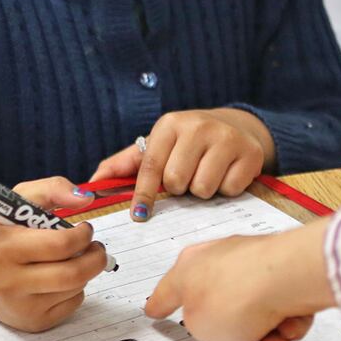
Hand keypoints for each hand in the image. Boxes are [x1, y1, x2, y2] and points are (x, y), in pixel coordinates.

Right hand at [0, 177, 107, 332]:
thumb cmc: (0, 230)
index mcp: (3, 247)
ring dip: (83, 271)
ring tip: (71, 259)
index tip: (85, 227)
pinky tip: (59, 279)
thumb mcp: (17, 199)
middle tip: (96, 247)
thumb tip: (85, 199)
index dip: (82, 235)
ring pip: (75, 288)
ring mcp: (21, 307)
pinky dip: (74, 289)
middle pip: (72, 274)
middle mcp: (9, 281)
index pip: (59, 245)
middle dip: (95, 258)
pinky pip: (71, 305)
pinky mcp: (32, 323)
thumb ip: (52, 189)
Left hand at [93, 108, 273, 221]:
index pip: (151, 166)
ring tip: (205, 175)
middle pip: (177, 181)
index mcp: (169, 125)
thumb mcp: (156, 147)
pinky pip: (230, 190)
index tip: (139, 215)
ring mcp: (226, 138)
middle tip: (185, 178)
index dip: (143, 194)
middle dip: (178, 189)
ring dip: (201, 191)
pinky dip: (226, 190)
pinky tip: (225, 175)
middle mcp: (198, 126)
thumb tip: (90, 185)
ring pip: (202, 189)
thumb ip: (123, 165)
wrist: (235, 126)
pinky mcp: (250, 153)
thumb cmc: (186, 144)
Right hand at [144, 217, 334, 340]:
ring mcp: (251, 263)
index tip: (153, 311)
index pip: (168, 291)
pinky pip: (278, 306)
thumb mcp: (199, 328)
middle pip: (219, 307)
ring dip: (262, 336)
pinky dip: (284, 323)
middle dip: (234, 337)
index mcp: (188, 268)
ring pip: (252, 312)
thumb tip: (213, 321)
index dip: (160, 305)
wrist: (287, 279)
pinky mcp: (283, 269)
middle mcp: (218, 260)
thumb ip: (201, 327)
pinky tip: (288, 330)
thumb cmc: (235, 297)